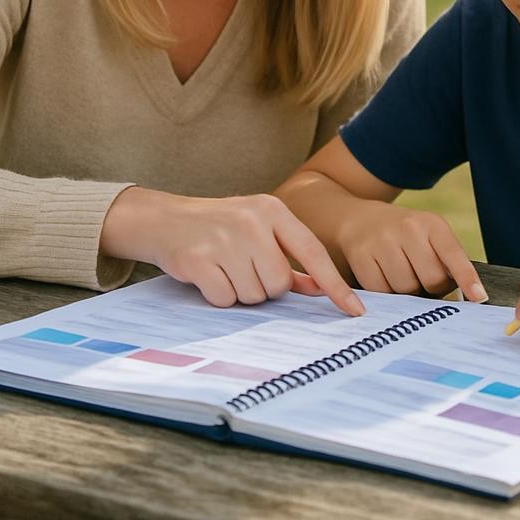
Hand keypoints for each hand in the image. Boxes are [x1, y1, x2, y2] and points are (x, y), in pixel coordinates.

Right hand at [100, 187, 363, 314]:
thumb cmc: (220, 226)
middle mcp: (252, 221)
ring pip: (254, 295)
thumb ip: (291, 258)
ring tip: (225, 268)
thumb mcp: (258, 229)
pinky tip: (208, 275)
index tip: (355, 310)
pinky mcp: (198, 258)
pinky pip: (225, 298)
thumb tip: (321, 287)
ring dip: (241, 291)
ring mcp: (224, 238)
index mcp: (272, 210)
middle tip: (244, 268)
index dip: (335, 284)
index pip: (313, 252)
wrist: (164, 218)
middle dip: (265, 286)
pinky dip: (218, 295)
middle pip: (280, 283)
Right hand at [336, 200, 486, 301]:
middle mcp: (408, 228)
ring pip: (406, 289)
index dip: (467, 278)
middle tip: (426, 283)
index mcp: (432, 223)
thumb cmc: (404, 235)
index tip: (479, 297)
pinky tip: (385, 277)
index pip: (454, 254)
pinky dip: (387, 293)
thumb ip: (447, 261)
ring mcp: (382, 241)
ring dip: (408, 293)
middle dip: (433, 289)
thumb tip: (466, 297)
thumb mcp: (429, 235)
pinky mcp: (361, 256)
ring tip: (403, 275)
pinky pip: (382, 292)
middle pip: (432, 280)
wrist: (359, 219)